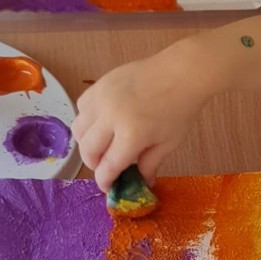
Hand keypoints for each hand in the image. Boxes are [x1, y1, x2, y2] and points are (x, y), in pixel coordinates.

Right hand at [71, 47, 205, 190]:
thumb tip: (141, 184)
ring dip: (87, 143)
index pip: (108, 166)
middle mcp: (111, 117)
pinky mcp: (99, 84)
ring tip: (103, 145)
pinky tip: (102, 122)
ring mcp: (102, 98)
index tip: (108, 186)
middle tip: (106, 167)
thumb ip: (150, 165)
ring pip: (78, 129)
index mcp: (132, 135)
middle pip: (88, 150)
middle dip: (94, 164)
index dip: (106, 181)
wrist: (182, 73)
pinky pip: (81, 108)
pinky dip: (87, 120)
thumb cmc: (180, 109)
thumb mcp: (169, 143)